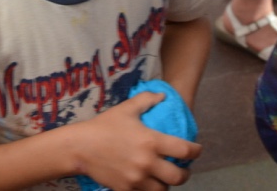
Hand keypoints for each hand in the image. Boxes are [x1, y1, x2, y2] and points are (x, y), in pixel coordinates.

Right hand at [73, 92, 199, 189]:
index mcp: (151, 141)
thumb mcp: (126, 109)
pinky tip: (148, 183)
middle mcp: (147, 162)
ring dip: (167, 184)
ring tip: (164, 177)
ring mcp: (137, 179)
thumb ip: (147, 100)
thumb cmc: (103, 126)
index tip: (196, 150)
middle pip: (179, 177)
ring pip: (163, 190)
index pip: (184, 150)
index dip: (196, 151)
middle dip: (185, 173)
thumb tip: (163, 95)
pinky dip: (150, 190)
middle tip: (182, 169)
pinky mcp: (126, 189)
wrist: (80, 147)